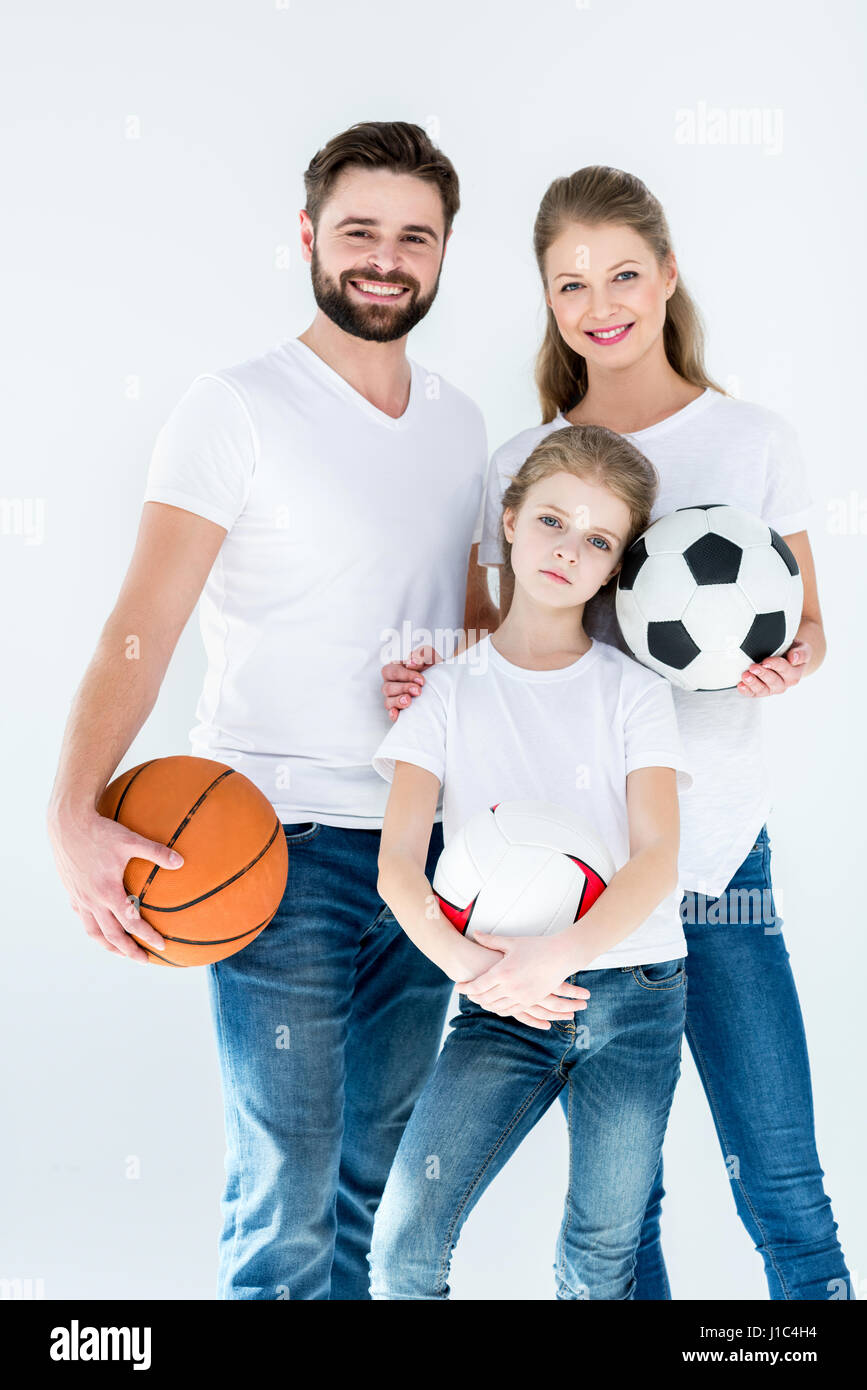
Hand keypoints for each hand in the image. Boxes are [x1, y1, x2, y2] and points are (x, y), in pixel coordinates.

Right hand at [46, 806, 183, 961]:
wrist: (67, 824)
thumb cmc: (101, 831)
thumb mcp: (130, 840)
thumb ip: (157, 852)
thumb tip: (181, 861)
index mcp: (107, 891)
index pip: (130, 923)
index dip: (147, 936)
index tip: (161, 946)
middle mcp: (92, 900)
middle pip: (112, 936)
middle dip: (129, 951)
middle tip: (145, 960)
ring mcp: (80, 898)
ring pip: (93, 932)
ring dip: (109, 946)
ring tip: (121, 953)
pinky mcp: (71, 892)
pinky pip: (82, 919)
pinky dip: (93, 929)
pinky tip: (100, 929)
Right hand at [381, 644, 441, 722]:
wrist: (443, 681)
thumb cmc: (432, 666)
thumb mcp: (430, 657)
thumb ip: (421, 654)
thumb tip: (411, 662)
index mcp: (395, 670)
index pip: (391, 672)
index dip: (405, 676)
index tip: (421, 680)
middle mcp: (391, 684)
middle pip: (387, 687)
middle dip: (403, 689)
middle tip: (418, 691)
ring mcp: (394, 698)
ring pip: (387, 701)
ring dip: (397, 701)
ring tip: (409, 701)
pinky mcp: (399, 710)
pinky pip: (391, 714)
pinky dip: (393, 714)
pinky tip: (397, 714)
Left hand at [456, 932, 589, 1026]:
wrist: (561, 956)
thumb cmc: (536, 946)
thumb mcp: (512, 942)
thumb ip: (491, 940)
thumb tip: (475, 934)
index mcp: (503, 972)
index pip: (478, 985)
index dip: (466, 987)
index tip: (458, 986)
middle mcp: (510, 987)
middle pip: (485, 998)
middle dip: (473, 997)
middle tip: (466, 994)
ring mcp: (521, 996)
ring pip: (497, 1007)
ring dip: (486, 1005)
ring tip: (479, 1000)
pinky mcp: (531, 1001)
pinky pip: (512, 1011)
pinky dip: (501, 1010)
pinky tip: (496, 1006)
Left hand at [736, 638, 810, 696]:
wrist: (788, 658)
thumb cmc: (793, 652)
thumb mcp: (802, 649)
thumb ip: (801, 653)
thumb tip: (793, 658)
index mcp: (794, 674)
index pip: (785, 669)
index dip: (775, 665)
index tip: (766, 661)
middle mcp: (784, 683)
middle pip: (773, 681)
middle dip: (762, 674)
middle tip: (753, 667)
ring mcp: (772, 689)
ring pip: (763, 689)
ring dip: (753, 683)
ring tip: (745, 676)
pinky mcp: (761, 691)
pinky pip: (754, 693)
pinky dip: (746, 690)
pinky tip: (740, 685)